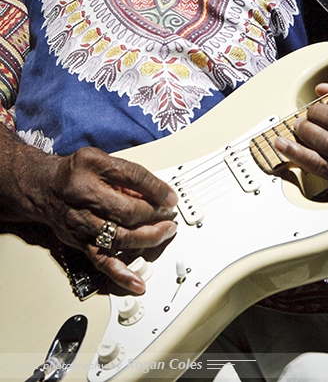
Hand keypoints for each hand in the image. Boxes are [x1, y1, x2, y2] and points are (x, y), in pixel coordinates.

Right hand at [0, 128, 177, 293]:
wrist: (44, 188)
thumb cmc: (76, 173)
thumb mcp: (99, 159)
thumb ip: (125, 172)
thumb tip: (156, 191)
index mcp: (92, 169)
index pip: (132, 177)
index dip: (156, 188)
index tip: (170, 196)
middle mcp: (86, 197)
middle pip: (128, 211)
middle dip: (155, 214)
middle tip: (169, 215)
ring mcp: (83, 223)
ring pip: (120, 237)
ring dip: (148, 238)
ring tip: (165, 233)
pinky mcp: (81, 243)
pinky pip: (103, 262)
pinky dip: (122, 274)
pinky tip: (137, 282)